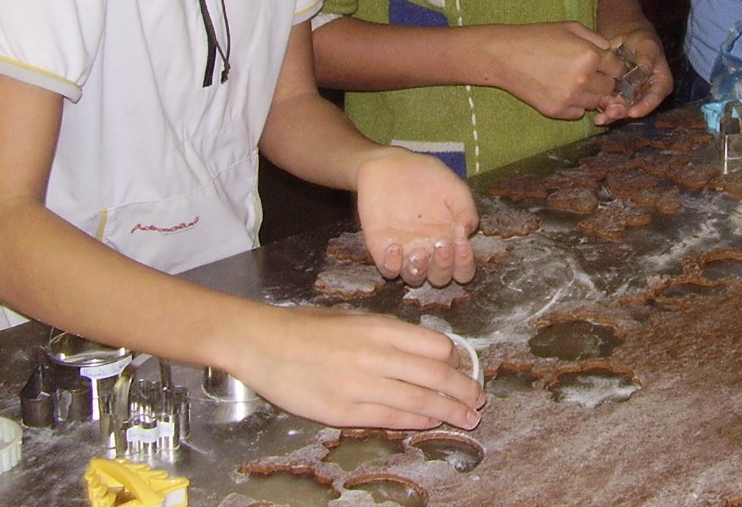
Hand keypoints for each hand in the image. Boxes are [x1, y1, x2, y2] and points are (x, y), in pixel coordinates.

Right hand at [231, 304, 483, 428]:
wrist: (262, 344)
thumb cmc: (306, 328)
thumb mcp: (353, 319)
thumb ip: (388, 336)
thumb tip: (422, 352)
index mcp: (381, 327)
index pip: (436, 346)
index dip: (456, 361)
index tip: (465, 369)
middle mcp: (377, 355)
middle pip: (436, 376)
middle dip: (463, 391)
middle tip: (479, 400)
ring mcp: (361, 385)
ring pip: (419, 402)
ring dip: (448, 412)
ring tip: (467, 418)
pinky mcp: (344, 411)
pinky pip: (391, 418)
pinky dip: (416, 422)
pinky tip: (430, 423)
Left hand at [355, 148, 476, 286]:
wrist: (390, 165)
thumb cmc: (427, 176)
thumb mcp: (454, 188)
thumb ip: (466, 211)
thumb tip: (465, 235)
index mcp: (450, 240)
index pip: (462, 269)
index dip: (464, 264)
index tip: (460, 243)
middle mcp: (429, 252)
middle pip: (440, 278)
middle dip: (443, 267)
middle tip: (441, 242)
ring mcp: (405, 252)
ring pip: (415, 279)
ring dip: (419, 271)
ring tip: (418, 251)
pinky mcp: (381, 248)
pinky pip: (388, 270)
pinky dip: (392, 265)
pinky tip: (395, 246)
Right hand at [486, 21, 618, 119]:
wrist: (504, 56)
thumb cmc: (537, 37)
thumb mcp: (570, 28)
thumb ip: (596, 39)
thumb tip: (611, 51)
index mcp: (590, 55)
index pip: (618, 69)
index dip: (614, 67)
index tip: (607, 67)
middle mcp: (584, 79)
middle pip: (610, 88)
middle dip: (604, 81)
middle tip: (590, 74)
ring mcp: (570, 98)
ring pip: (595, 103)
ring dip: (590, 94)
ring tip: (574, 82)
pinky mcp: (556, 111)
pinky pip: (578, 113)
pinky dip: (575, 105)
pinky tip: (562, 91)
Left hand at [592, 27, 672, 124]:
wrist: (625, 38)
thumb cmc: (641, 40)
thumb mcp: (647, 45)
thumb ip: (647, 58)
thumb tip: (645, 70)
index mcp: (660, 83)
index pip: (654, 97)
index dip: (644, 107)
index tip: (633, 113)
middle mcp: (647, 93)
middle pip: (637, 107)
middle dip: (623, 112)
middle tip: (611, 114)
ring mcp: (631, 96)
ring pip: (623, 109)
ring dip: (612, 114)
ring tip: (602, 118)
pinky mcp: (617, 95)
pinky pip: (611, 105)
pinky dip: (604, 111)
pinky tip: (597, 117)